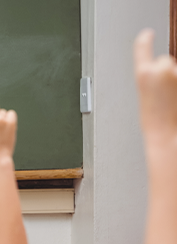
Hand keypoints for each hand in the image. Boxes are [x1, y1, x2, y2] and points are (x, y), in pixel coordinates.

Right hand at [134, 29, 176, 149]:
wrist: (168, 136)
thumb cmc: (156, 124)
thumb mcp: (145, 98)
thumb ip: (152, 80)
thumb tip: (162, 69)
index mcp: (144, 74)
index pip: (142, 49)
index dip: (144, 41)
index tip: (146, 35)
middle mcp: (162, 68)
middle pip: (165, 63)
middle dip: (167, 75)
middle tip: (165, 97)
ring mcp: (176, 73)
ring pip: (176, 72)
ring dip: (175, 84)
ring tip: (172, 103)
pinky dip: (176, 88)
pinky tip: (174, 102)